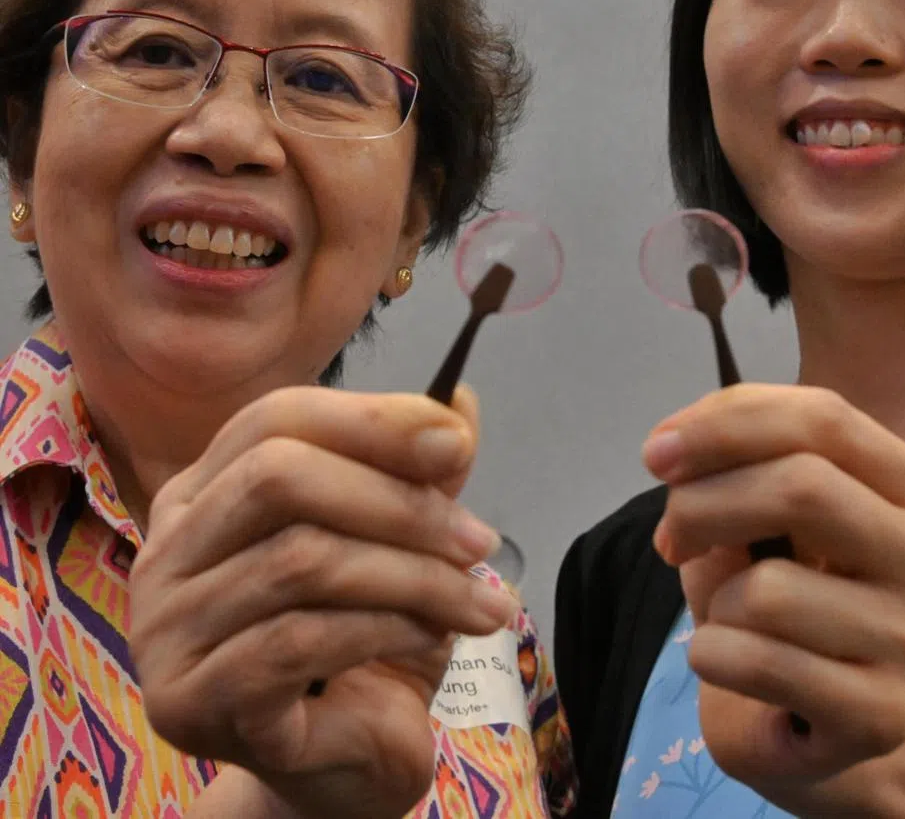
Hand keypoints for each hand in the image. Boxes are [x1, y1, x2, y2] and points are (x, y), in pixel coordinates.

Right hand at [129, 384, 517, 818]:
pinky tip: (433, 636)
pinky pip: (297, 640)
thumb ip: (418, 474)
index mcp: (205, 493)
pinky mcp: (190, 701)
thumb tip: (458, 401)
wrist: (345, 764)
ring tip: (478, 601)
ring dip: (413, 574)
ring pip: (300, 561)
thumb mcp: (400, 542)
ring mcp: (165, 630)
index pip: (275, 419)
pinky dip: (386, 627)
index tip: (457, 444)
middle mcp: (165, 552)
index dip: (370, 420)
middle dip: (398, 502)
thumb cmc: (366, 641)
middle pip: (277, 477)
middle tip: (479, 540)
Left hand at [644, 384, 904, 797]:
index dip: (724, 424)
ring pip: (769, 590)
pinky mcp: (885, 717)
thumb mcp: (759, 518)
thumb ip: (731, 467)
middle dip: (704, 504)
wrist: (823, 727)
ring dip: (715, 600)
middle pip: (802, 487)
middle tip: (671, 539)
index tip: (657, 453)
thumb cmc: (788, 598)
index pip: (823, 418)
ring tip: (729, 620)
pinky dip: (713, 655)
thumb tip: (674, 453)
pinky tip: (729, 664)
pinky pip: (758, 662)